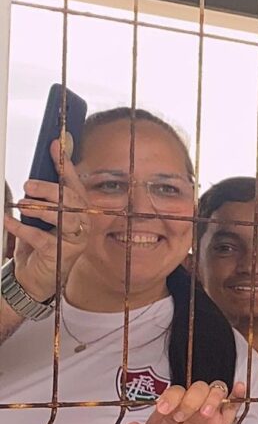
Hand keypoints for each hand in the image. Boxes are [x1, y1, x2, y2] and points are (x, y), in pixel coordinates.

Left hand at [5, 141, 89, 301]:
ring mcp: (74, 241)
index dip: (65, 164)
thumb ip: (41, 197)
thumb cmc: (37, 244)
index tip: (55, 145)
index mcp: (77, 211)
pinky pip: (42, 237)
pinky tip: (9, 222)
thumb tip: (34, 175)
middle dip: (50, 189)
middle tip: (29, 186)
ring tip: (22, 204)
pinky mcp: (62, 255)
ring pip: (65, 217)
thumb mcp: (38, 216)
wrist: (32, 277)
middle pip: (72, 199)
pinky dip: (22, 228)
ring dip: (41, 208)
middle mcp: (81, 225)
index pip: (74, 184)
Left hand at [124, 380, 241, 423]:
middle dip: (190, 399)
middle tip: (182, 417)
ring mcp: (209, 412)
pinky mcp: (223, 423)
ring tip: (205, 413)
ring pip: (216, 391)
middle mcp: (191, 405)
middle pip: (197, 388)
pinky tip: (239, 389)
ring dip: (212, 398)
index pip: (174, 392)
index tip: (164, 411)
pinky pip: (233, 405)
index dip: (170, 398)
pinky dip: (237, 395)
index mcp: (172, 406)